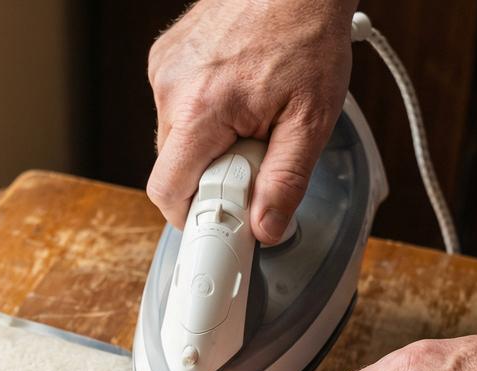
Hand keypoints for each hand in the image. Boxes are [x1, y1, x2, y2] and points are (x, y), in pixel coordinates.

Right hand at [146, 0, 356, 243]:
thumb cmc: (307, 35)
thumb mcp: (311, 120)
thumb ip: (285, 181)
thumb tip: (266, 228)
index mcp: (200, 109)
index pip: (167, 191)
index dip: (194, 216)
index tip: (224, 219)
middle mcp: (171, 87)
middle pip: (175, 168)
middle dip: (214, 175)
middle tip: (257, 154)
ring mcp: (164, 69)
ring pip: (178, 139)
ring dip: (212, 144)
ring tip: (252, 116)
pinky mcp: (166, 58)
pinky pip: (178, 109)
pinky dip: (206, 115)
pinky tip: (239, 94)